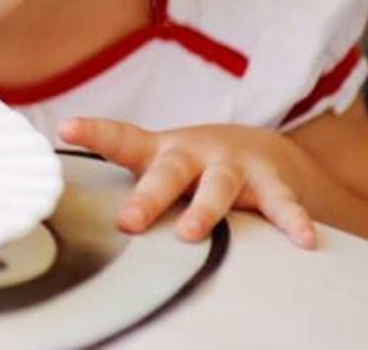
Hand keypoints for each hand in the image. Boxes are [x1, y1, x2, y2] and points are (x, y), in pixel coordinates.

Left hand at [58, 117, 318, 248]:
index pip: (120, 139)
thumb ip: (127, 187)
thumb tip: (73, 216)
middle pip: (168, 172)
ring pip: (218, 187)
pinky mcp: (271, 180)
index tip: (64, 126)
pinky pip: (282, 203)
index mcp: (160, 151)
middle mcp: (194, 153)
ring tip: (192, 235)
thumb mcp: (158, 168)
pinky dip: (292, 220)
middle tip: (128, 222)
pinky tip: (302, 240)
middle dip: (148, 197)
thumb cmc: (191, 168)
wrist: (260, 148)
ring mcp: (233, 165)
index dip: (93, 133)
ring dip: (205, 210)